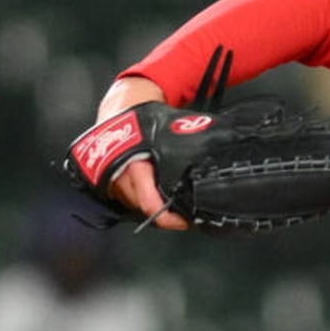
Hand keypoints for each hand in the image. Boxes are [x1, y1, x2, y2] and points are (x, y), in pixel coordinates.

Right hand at [97, 77, 188, 229]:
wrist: (117, 109)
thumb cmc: (144, 119)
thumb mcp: (170, 127)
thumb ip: (189, 137)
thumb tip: (223, 137)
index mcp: (135, 165)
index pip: (150, 203)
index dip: (169, 218)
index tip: (185, 221)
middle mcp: (119, 177)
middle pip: (144, 208)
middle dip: (165, 213)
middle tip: (184, 214)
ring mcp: (110, 182)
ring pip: (135, 206)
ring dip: (153, 207)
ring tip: (171, 203)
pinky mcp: (106, 185)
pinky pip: (127, 200)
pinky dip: (142, 200)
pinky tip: (155, 195)